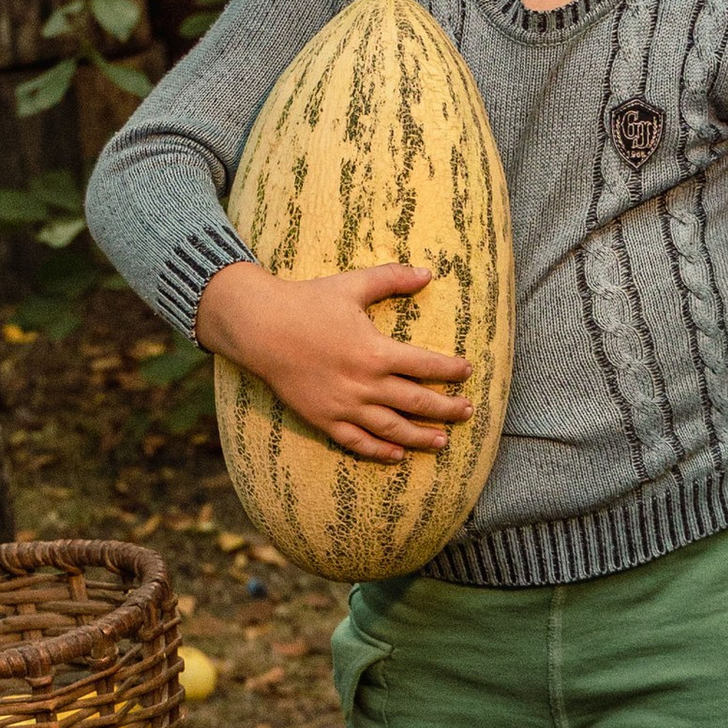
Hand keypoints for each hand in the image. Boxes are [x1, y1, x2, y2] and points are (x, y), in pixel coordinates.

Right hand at [197, 259, 473, 465]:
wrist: (260, 328)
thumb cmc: (306, 302)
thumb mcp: (352, 285)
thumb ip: (392, 279)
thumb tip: (428, 272)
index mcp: (375, 351)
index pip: (425, 365)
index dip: (450, 370)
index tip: (467, 371)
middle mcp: (365, 384)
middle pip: (416, 402)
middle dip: (446, 408)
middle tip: (468, 412)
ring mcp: (344, 406)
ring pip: (392, 428)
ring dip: (421, 437)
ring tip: (442, 442)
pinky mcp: (324, 419)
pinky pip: (356, 442)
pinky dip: (379, 451)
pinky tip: (397, 455)